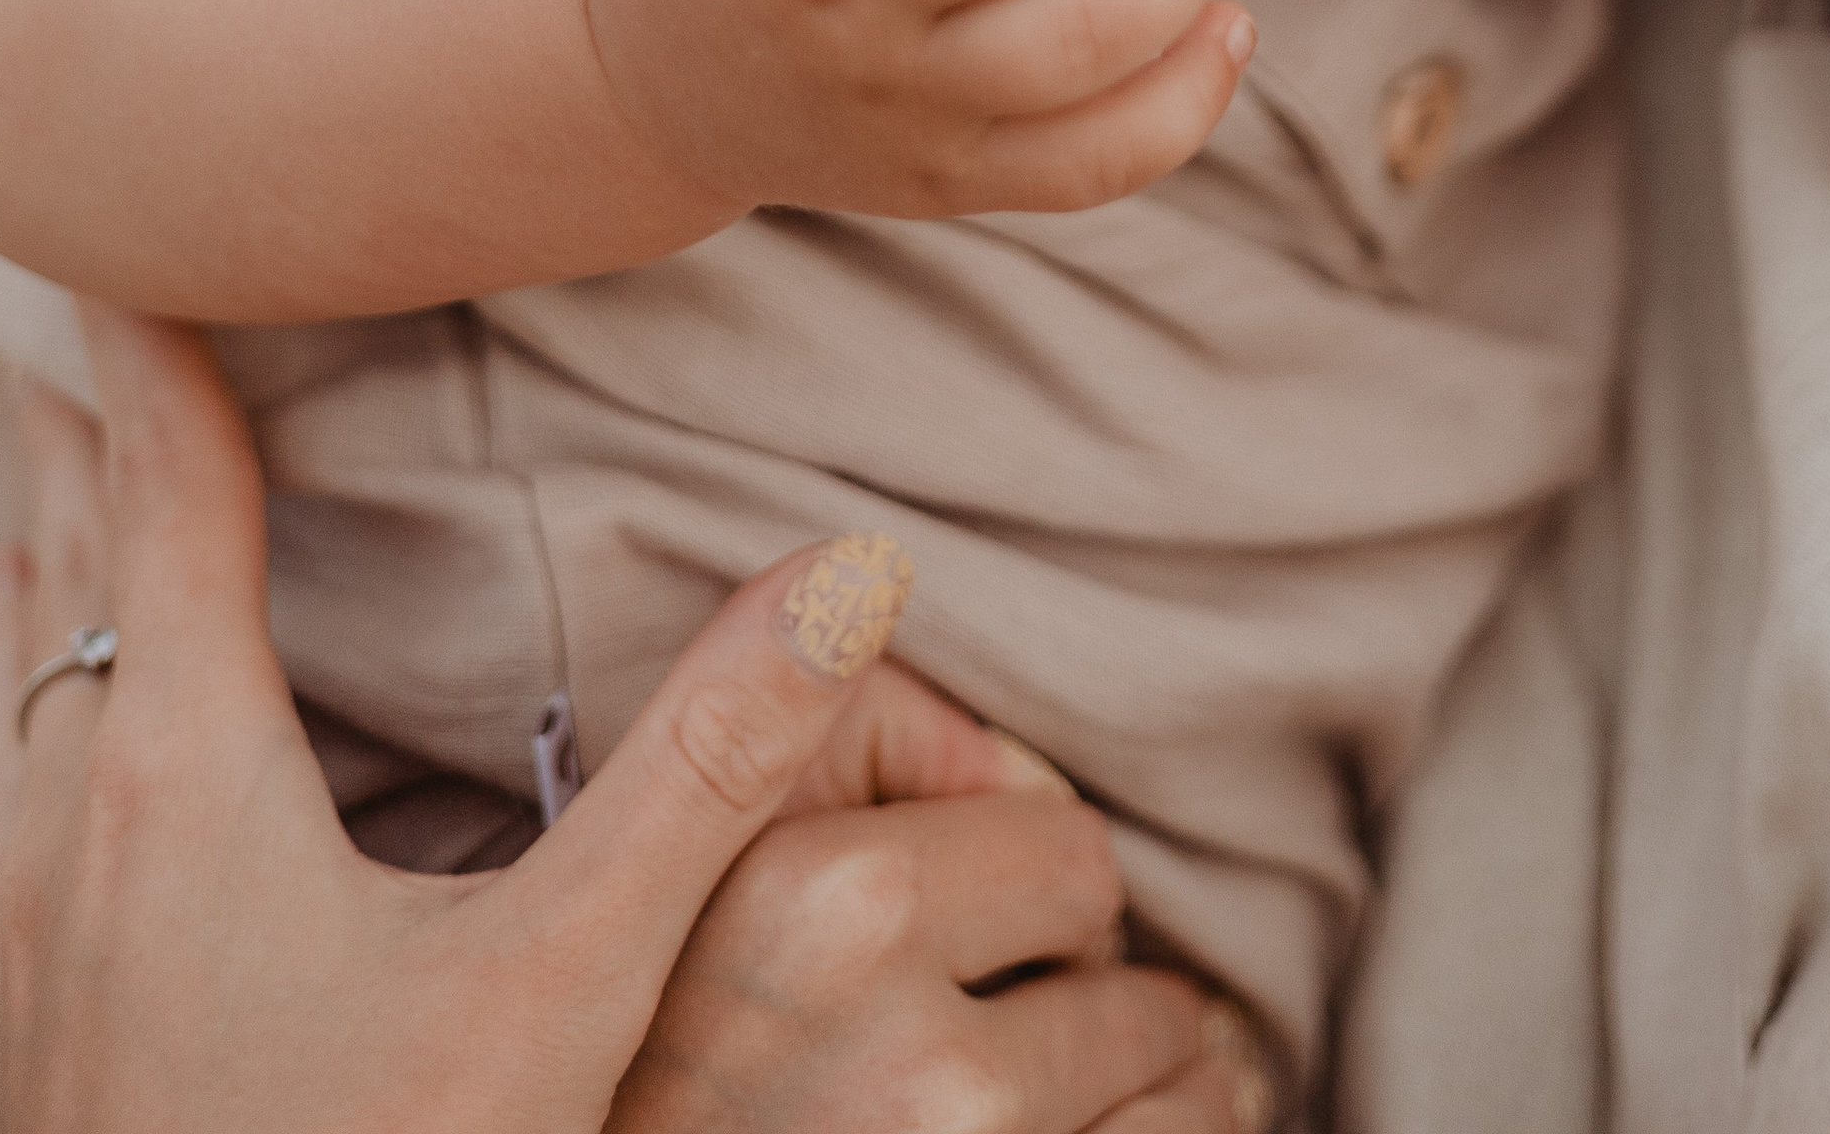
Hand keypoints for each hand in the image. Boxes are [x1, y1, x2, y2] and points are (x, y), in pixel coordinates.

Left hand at [0, 306, 1256, 1133]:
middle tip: (66, 302)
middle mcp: (61, 830)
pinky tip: (42, 758)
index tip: (145, 233)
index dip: (163, 349)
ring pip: (3, 674)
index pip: (169, 494)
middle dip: (72, 422)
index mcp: (184, 779)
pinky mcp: (6, 1031)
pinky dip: (14, 691)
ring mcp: (8, 939)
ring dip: (32, 549)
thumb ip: (705, 778)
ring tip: (44, 470)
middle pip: (52, 557)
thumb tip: (848, 576)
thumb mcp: (559, 999)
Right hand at [614, 768, 1271, 1133]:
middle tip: (1009, 1038)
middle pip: (1141, 1000)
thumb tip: (1021, 760)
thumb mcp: (697, 865)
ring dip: (1142, 1099)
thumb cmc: (644, 1055)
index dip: (1034, 897)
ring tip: (1065, 1105)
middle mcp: (919, 1067)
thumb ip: (864, 733)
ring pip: (1185, 1109)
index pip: (1077, 858)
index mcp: (837, 910)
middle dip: (1093, 1006)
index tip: (981, 941)